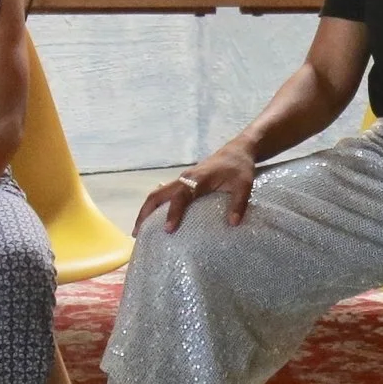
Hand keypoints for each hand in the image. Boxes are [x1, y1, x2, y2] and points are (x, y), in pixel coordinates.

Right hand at [137, 144, 258, 232]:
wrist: (237, 150)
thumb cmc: (240, 167)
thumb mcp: (245, 185)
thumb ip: (238, 203)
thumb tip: (232, 224)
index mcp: (198, 179)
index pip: (181, 196)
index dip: (174, 212)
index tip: (168, 229)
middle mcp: (185, 178)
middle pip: (157, 194)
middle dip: (145, 212)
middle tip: (137, 233)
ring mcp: (182, 179)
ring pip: (157, 193)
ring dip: (146, 210)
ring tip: (139, 230)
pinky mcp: (184, 182)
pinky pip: (164, 194)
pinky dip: (154, 207)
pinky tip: (153, 220)